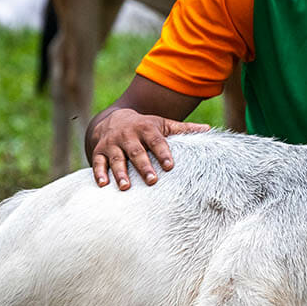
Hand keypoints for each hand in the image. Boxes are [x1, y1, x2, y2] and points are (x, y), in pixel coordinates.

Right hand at [89, 108, 208, 189]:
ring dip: (120, 173)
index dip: (163, 153)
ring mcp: (112, 143)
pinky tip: (103, 185)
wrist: (113, 118)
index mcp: (147, 128)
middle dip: (144, 166)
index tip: (170, 166)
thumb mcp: (163, 124)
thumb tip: (208, 129)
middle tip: (152, 181)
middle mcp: (128, 135)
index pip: (156, 141)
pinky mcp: (99, 151)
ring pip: (116, 158)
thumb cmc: (145, 127)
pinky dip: (99, 173)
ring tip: (126, 187)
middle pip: (137, 151)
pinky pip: (98, 162)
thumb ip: (183, 130)